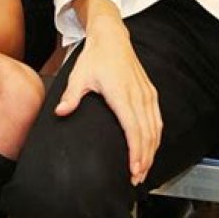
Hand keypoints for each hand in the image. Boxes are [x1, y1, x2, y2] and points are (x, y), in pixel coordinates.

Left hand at [56, 0, 161, 185]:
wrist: (112, 38)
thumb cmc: (95, 57)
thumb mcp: (79, 75)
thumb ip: (72, 96)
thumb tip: (61, 113)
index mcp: (122, 94)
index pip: (133, 129)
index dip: (136, 152)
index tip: (133, 170)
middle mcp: (138, 95)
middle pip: (147, 134)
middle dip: (144, 159)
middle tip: (136, 179)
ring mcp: (146, 94)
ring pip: (155, 128)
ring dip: (151, 151)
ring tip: (143, 170)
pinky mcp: (150, 92)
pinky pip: (157, 119)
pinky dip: (156, 137)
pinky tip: (151, 149)